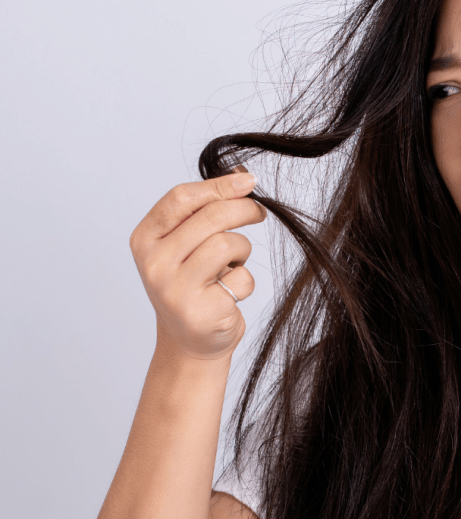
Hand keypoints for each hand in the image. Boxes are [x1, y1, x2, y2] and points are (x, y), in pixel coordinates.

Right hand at [129, 169, 266, 360]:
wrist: (189, 342)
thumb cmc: (193, 284)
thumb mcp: (186, 245)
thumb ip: (204, 211)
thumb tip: (243, 176)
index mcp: (144, 239)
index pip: (182, 198)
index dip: (219, 185)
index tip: (248, 181)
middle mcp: (154, 263)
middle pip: (210, 217)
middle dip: (243, 209)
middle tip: (258, 212)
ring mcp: (174, 290)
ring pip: (228, 244)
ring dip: (243, 250)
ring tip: (235, 263)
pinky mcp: (201, 312)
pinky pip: (241, 279)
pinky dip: (245, 282)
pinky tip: (231, 292)